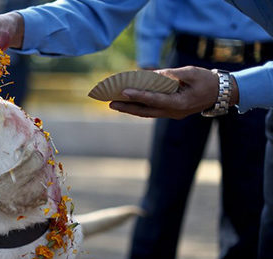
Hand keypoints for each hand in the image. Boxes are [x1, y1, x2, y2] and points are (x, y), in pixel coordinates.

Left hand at [109, 66, 235, 119]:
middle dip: (127, 107)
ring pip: (147, 113)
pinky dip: (139, 108)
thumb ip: (171, 74)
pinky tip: (127, 104)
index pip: (155, 99)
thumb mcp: (190, 72)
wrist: (220, 93)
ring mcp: (172, 114)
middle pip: (146, 111)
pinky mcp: (170, 112)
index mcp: (180, 103)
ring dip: (130, 109)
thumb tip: (151, 75)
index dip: (139, 95)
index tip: (124, 91)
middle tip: (110, 103)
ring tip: (114, 104)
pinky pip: (152, 111)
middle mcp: (173, 112)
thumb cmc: (206, 80)